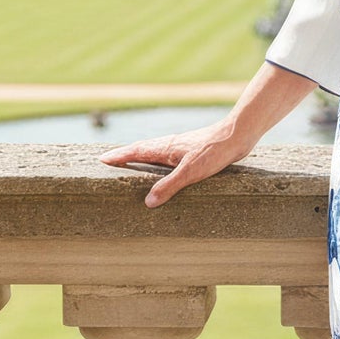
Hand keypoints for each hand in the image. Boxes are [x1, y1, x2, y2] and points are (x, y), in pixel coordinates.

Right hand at [101, 119, 246, 209]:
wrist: (237, 136)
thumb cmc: (214, 152)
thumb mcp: (190, 172)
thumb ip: (169, 186)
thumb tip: (148, 202)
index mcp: (165, 148)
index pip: (135, 151)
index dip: (119, 156)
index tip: (102, 159)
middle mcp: (170, 145)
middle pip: (141, 149)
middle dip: (125, 155)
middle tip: (109, 160)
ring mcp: (181, 147)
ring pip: (155, 151)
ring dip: (141, 156)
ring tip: (132, 163)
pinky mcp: (193, 151)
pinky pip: (167, 156)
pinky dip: (157, 160)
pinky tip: (165, 166)